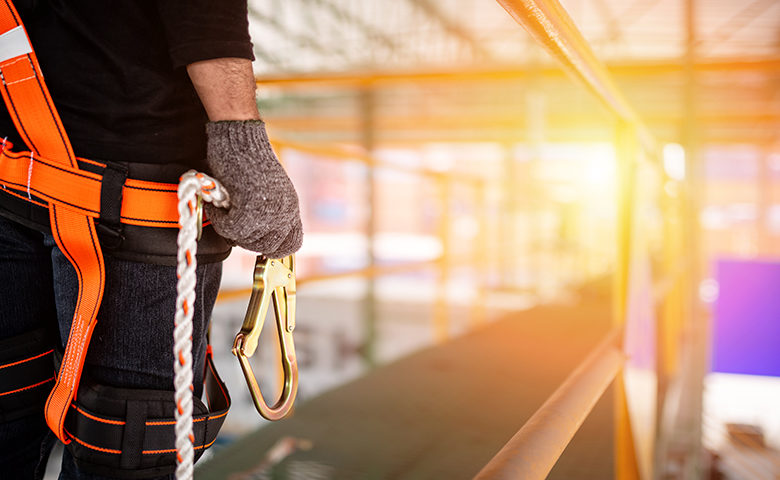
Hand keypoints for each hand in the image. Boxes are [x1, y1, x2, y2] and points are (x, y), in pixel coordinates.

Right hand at [204, 120, 302, 257]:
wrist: (240, 139)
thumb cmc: (248, 161)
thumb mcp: (270, 191)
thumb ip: (270, 214)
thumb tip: (258, 237)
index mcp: (291, 208)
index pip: (291, 244)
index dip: (273, 248)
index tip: (257, 243)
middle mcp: (285, 212)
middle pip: (268, 248)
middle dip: (248, 241)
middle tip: (233, 225)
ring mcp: (270, 212)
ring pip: (249, 241)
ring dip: (232, 230)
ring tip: (224, 211)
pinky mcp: (251, 209)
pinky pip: (232, 230)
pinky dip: (220, 221)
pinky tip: (217, 206)